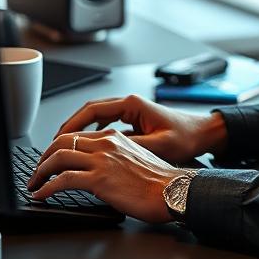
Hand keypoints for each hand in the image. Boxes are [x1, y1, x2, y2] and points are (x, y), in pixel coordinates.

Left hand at [27, 130, 184, 223]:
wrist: (172, 191)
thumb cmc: (160, 182)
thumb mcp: (136, 159)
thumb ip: (115, 158)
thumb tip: (99, 169)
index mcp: (114, 137)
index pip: (77, 136)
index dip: (57, 147)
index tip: (50, 160)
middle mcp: (106, 143)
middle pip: (62, 141)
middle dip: (43, 157)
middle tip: (37, 171)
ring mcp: (101, 160)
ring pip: (58, 157)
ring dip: (40, 172)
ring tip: (34, 184)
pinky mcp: (99, 179)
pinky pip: (63, 180)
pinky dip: (47, 187)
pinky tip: (42, 195)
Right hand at [54, 94, 227, 163]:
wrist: (203, 134)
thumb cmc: (186, 137)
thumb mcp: (159, 145)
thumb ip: (132, 147)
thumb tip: (106, 154)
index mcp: (132, 105)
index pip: (92, 110)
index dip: (72, 124)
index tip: (58, 139)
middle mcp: (129, 104)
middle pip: (90, 112)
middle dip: (70, 128)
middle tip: (54, 145)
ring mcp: (131, 111)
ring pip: (97, 117)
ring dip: (81, 130)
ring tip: (66, 148)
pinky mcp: (134, 120)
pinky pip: (106, 123)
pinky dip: (93, 133)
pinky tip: (87, 146)